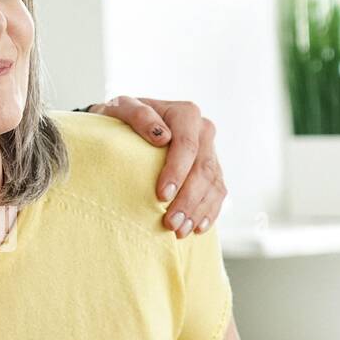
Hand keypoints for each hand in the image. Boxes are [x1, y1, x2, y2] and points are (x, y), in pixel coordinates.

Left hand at [85, 96, 225, 237]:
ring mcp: (211, 152)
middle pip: (203, 169)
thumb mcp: (121, 108)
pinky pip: (218, 193)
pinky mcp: (212, 170)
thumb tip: (161, 137)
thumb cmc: (123, 118)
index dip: (177, 171)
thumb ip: (138, 115)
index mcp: (186, 114)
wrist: (129, 125)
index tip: (161, 195)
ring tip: (180, 232)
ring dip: (198, 211)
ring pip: (213, 184)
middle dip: (188, 199)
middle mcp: (204, 131)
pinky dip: (209, 212)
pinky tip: (197, 228)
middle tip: (170, 223)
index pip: (187, 144)